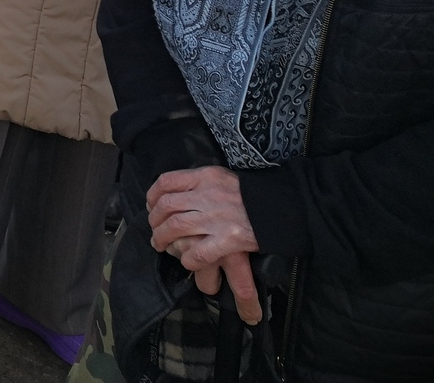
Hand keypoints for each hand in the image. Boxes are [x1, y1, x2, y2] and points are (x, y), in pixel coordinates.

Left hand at [148, 166, 261, 323]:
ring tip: (160, 245)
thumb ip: (200, 183)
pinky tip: (186, 261)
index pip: (166, 182)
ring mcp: (218, 218)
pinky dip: (188, 259)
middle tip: (154, 231)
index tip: (151, 206)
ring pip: (176, 228)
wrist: (286, 207)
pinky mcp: (230, 239)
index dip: (153, 196)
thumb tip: (174, 195)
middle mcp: (208, 195)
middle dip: (154, 221)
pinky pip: (199, 252)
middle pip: (167, 207)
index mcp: (206, 176)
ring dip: (163, 239)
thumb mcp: (224, 177)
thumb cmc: (253, 194)